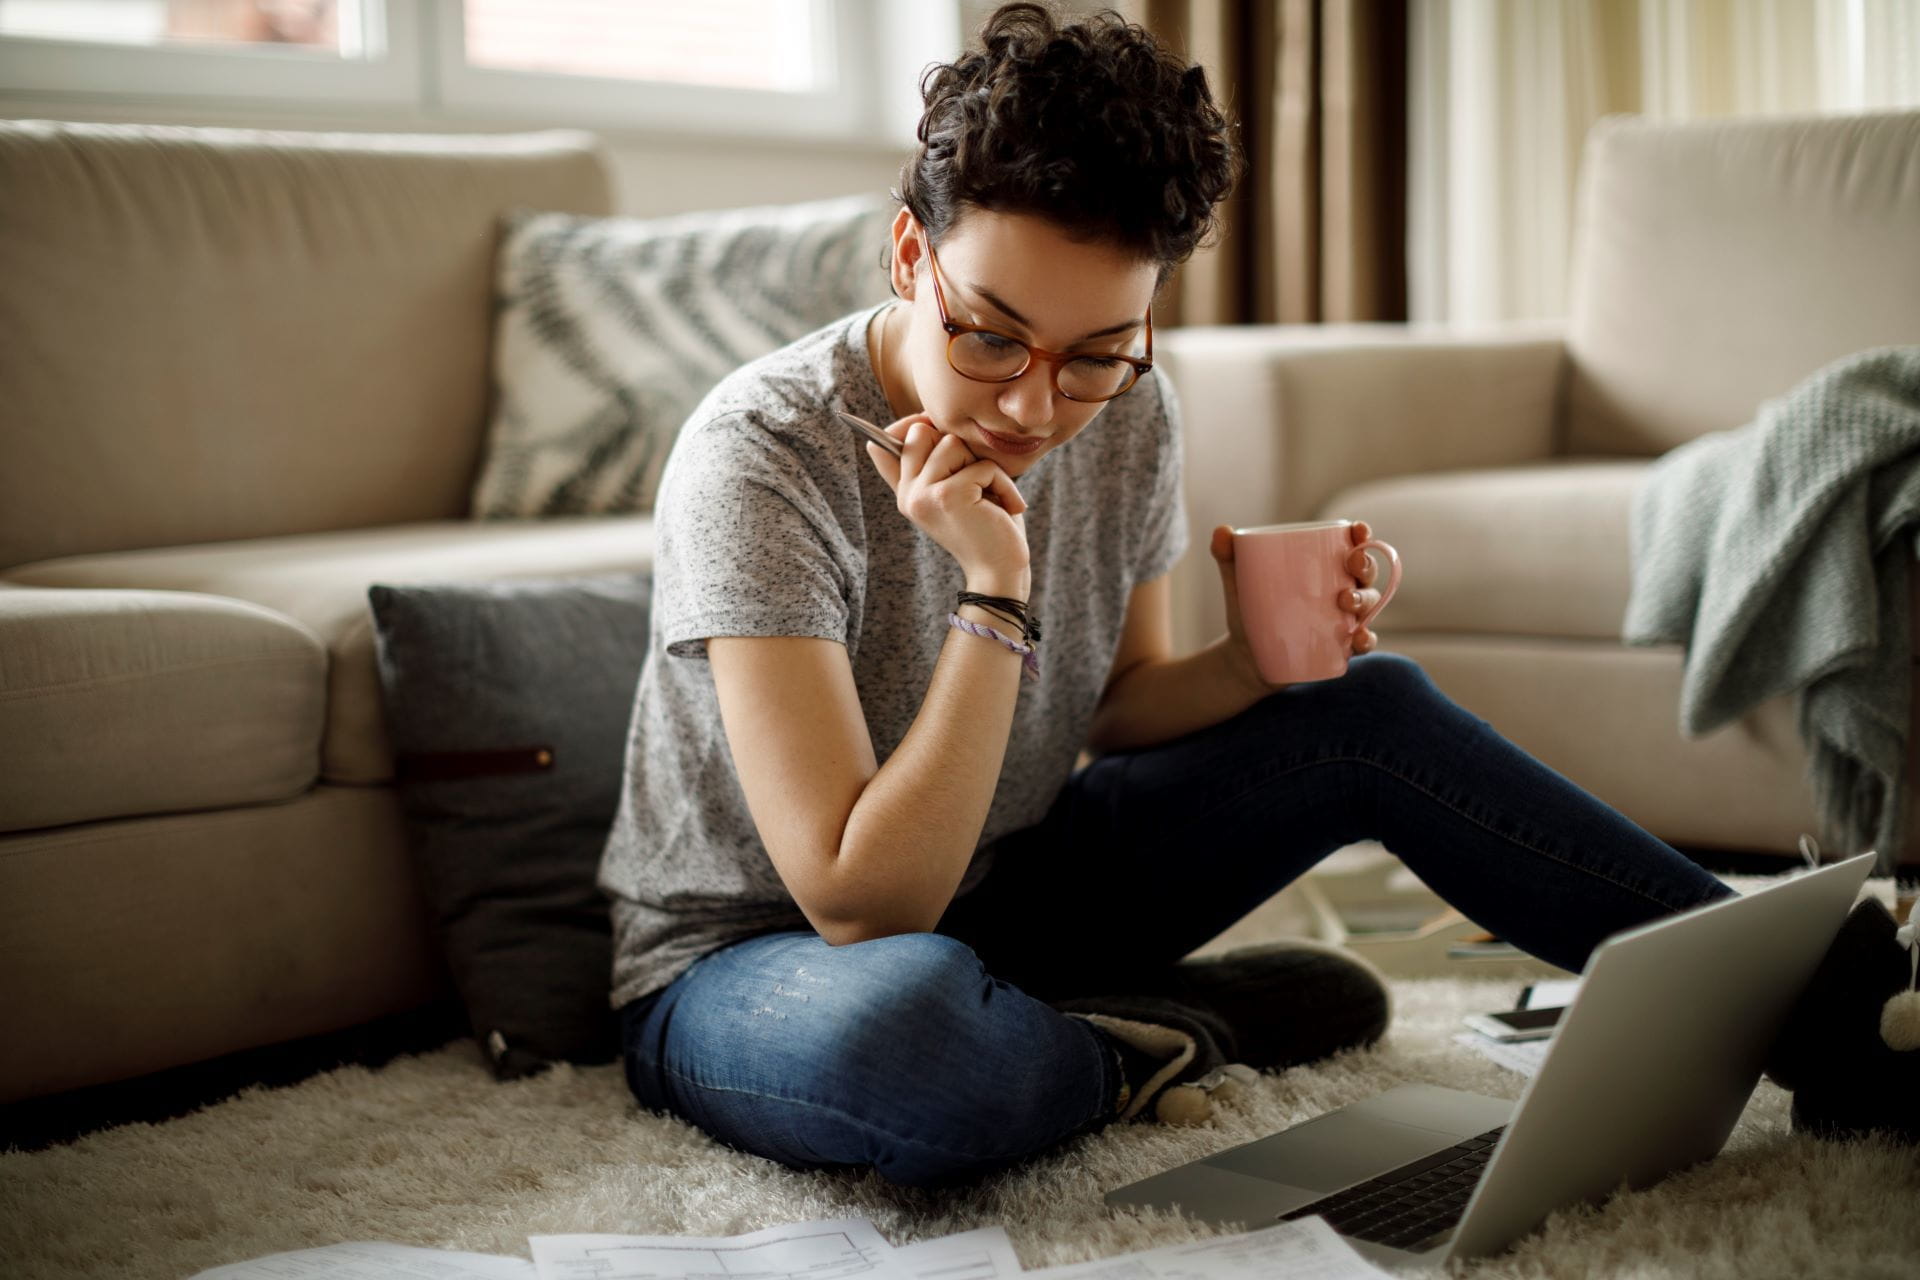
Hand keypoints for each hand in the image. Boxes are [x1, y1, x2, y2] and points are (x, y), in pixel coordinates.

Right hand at [866, 415, 1029, 586]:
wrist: (1000, 571)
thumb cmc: (986, 526)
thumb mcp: (954, 491)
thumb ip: (932, 464)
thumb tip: (911, 425)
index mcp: (905, 493)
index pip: (882, 444)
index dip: (909, 426)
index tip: (932, 428)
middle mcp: (907, 495)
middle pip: (921, 431)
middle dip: (957, 447)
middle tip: (975, 479)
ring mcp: (923, 495)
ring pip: (952, 443)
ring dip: (984, 467)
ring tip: (991, 496)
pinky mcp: (947, 496)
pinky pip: (981, 465)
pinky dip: (1003, 484)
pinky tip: (1006, 508)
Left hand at [1210, 519, 1381, 690]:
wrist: (1244, 655)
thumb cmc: (1249, 609)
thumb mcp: (1238, 582)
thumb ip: (1229, 556)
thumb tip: (1221, 530)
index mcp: (1324, 567)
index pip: (1350, 545)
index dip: (1361, 535)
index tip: (1358, 529)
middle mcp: (1342, 589)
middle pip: (1366, 573)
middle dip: (1366, 565)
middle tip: (1352, 565)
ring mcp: (1344, 619)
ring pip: (1369, 605)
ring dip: (1365, 600)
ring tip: (1346, 601)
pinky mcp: (1340, 646)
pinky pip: (1363, 642)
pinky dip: (1366, 640)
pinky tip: (1358, 639)